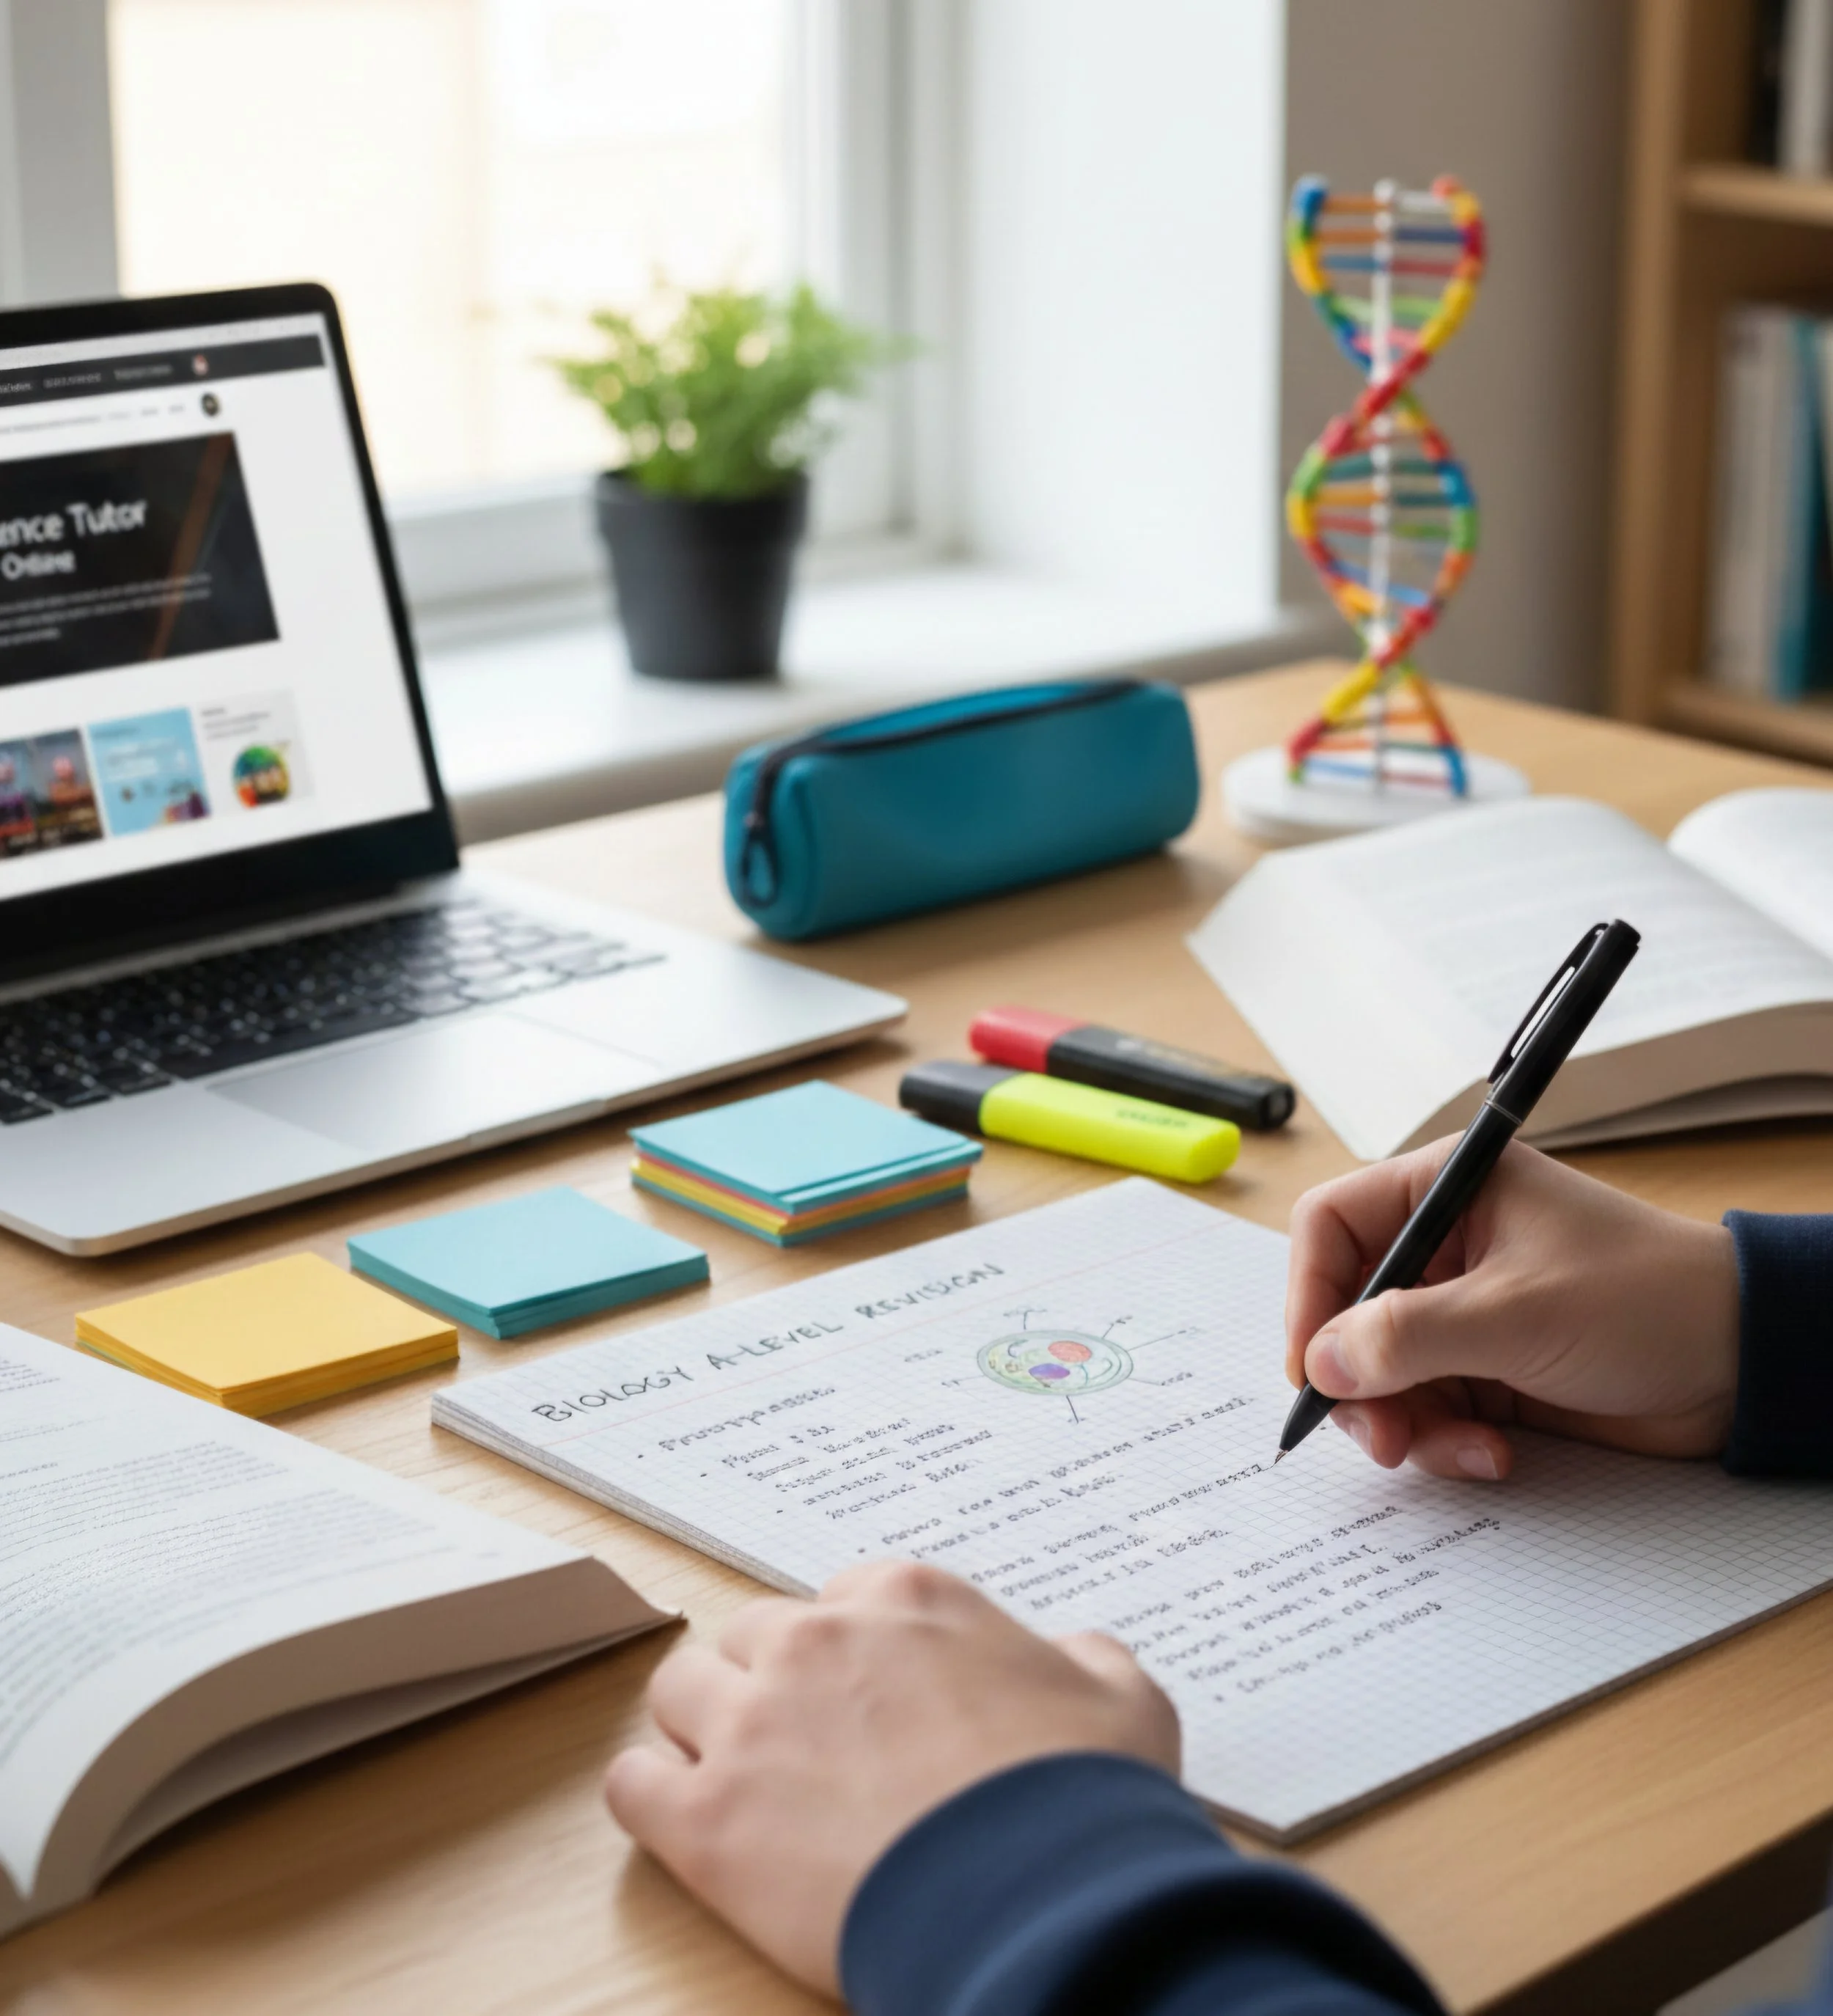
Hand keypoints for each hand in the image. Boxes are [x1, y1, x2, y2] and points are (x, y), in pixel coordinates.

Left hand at [605, 1559, 1178, 1995]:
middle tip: (805, 1745)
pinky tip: (686, 1824)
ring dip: (701, 1728)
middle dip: (771, 1683)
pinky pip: (634, 1785)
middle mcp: (816, 1641)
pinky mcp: (707, 1819)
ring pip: (680, 1692)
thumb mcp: (1122, 1696)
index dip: (855, 1656)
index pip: (843, 1602)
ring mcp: (753, 1725)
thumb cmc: (1083, 1799)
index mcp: (904, 1600)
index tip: (870, 1701)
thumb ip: (1083, 1658)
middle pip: (751, 1638)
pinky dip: (652, 1799)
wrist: (1042, 1903)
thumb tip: (1071, 1656)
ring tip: (739, 1779)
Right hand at [1285, 1140, 1738, 1479]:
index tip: (1314, 1368)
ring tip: (1457, 1451)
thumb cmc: (1645, 1300)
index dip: (1308, 1295)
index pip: (1330, 1227)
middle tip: (1381, 1436)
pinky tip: (1492, 1455)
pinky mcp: (1486, 1369)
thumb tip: (1321, 1364)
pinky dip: (1445, 1439)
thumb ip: (1408, 1336)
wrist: (1744, 1366)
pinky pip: (1426, 1408)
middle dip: (1359, 1380)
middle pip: (1344, 1311)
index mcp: (1445, 1191)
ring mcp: (1462, 1311)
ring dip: (1406, 1422)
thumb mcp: (1515, 1313)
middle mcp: (1443, 1246)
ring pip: (1380, 1372)